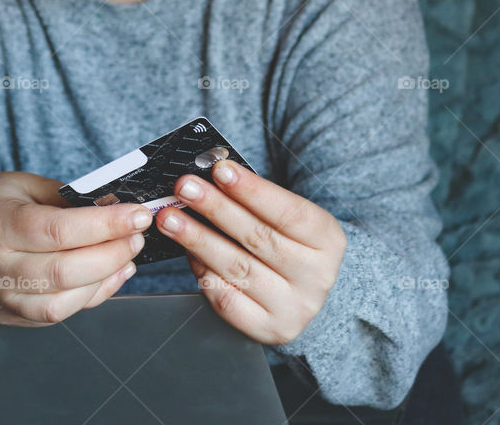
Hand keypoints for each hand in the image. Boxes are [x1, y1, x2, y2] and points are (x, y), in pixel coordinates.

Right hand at [0, 171, 152, 325]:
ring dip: (106, 278)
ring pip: (63, 303)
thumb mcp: (27, 184)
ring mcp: (0, 298)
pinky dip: (92, 295)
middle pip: (64, 272)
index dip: (105, 224)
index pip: (58, 230)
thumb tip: (118, 208)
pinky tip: (111, 273)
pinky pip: (59, 314)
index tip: (138, 214)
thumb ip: (70, 199)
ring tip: (128, 255)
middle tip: (138, 236)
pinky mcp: (10, 317)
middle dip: (112, 253)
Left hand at [155, 160, 346, 344]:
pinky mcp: (268, 329)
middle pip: (259, 238)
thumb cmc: (286, 244)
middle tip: (185, 188)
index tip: (220, 170)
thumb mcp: (286, 219)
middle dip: (216, 209)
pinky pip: (227, 298)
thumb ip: (255, 200)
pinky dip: (203, 271)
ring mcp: (294, 307)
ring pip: (238, 267)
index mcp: (328, 241)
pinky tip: (188, 252)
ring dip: (198, 239)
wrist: (299, 294)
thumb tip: (209, 179)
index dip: (252, 190)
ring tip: (171, 219)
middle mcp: (316, 277)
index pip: (289, 212)